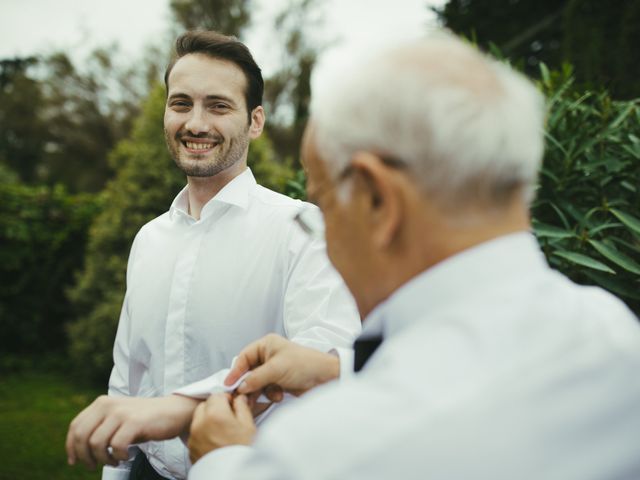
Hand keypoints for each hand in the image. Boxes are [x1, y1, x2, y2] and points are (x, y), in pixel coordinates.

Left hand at [66, 394, 198, 468]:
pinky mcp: (134, 422)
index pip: (76, 426)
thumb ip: (100, 427)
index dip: (71, 447)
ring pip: (96, 443)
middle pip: (82, 436)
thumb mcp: (118, 419)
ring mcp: (121, 412)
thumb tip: (77, 452)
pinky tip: (128, 456)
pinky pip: (116, 446)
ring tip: (115, 461)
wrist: (175, 411)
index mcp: (102, 403)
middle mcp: (108, 405)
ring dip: (104, 459)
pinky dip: (120, 456)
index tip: (75, 462)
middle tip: (95, 466)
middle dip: (85, 457)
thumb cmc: (145, 420)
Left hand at [188, 394, 255, 462]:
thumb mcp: (248, 426)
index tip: (233, 406)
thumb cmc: (242, 452)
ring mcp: (193, 437)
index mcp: (215, 414)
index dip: (226, 399)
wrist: (232, 476)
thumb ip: (242, 407)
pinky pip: (195, 434)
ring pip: (198, 419)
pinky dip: (203, 434)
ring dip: (207, 420)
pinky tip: (215, 441)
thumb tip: (239, 398)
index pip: (216, 395)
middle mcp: (200, 424)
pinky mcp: (191, 449)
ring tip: (221, 431)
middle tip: (227, 418)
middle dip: (215, 408)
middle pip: (204, 406)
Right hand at [225, 334, 339, 399]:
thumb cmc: (304, 365)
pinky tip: (279, 396)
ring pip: (257, 382)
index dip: (236, 371)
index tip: (229, 385)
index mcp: (267, 345)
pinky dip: (270, 394)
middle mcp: (269, 355)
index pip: (244, 357)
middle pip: (249, 371)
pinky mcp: (280, 381)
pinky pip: (267, 389)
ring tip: (268, 396)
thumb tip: (240, 387)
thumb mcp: (276, 369)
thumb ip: (256, 378)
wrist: (326, 378)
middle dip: (249, 384)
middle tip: (243, 397)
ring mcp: (274, 369)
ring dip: (261, 391)